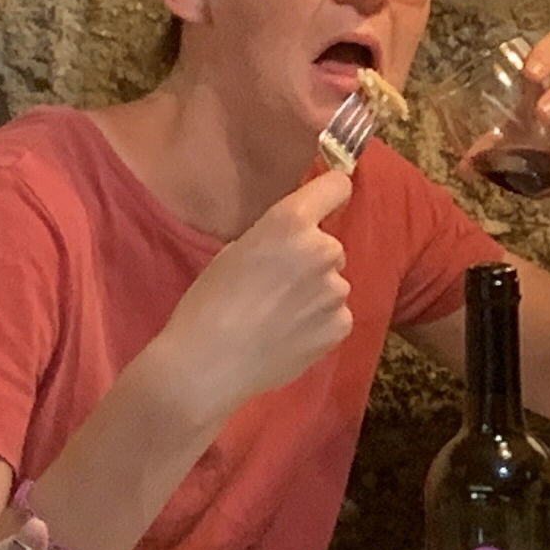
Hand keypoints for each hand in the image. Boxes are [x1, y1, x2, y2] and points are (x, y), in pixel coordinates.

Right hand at [148, 164, 356, 420]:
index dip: (330, 194)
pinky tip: (288, 337)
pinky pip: (335, 316)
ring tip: (277, 318)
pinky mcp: (341, 326)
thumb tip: (292, 244)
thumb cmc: (207, 302)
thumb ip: (274, 239)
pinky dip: (318, 324)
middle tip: (276, 285)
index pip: (335, 186)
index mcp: (290, 222)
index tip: (324, 204)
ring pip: (331, 284)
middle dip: (310, 260)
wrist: (209, 363)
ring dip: (314, 294)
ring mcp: (336, 291)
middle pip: (328, 246)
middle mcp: (323, 250)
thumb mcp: (234, 251)